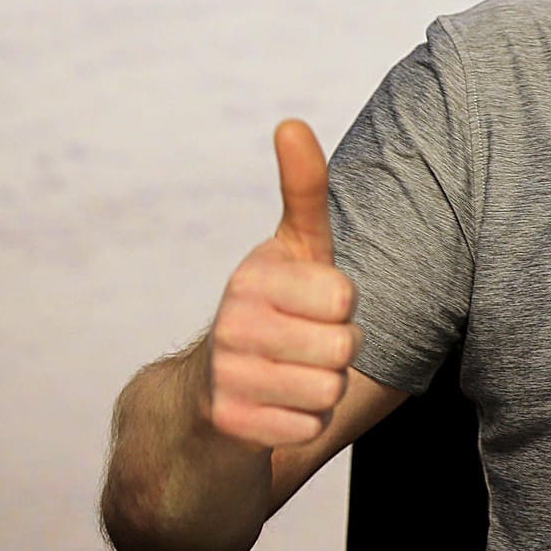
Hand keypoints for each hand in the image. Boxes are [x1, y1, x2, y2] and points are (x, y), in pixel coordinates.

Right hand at [203, 120, 362, 448]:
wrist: (205, 398)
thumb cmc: (272, 312)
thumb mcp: (293, 250)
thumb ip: (304, 191)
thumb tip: (290, 122)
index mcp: (254, 275)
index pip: (345, 295)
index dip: (341, 307)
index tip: (312, 304)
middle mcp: (233, 320)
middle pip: (345, 346)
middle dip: (337, 353)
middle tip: (303, 346)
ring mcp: (226, 373)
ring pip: (330, 390)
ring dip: (321, 390)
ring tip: (288, 376)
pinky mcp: (229, 423)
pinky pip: (309, 427)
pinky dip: (303, 424)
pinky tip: (274, 409)